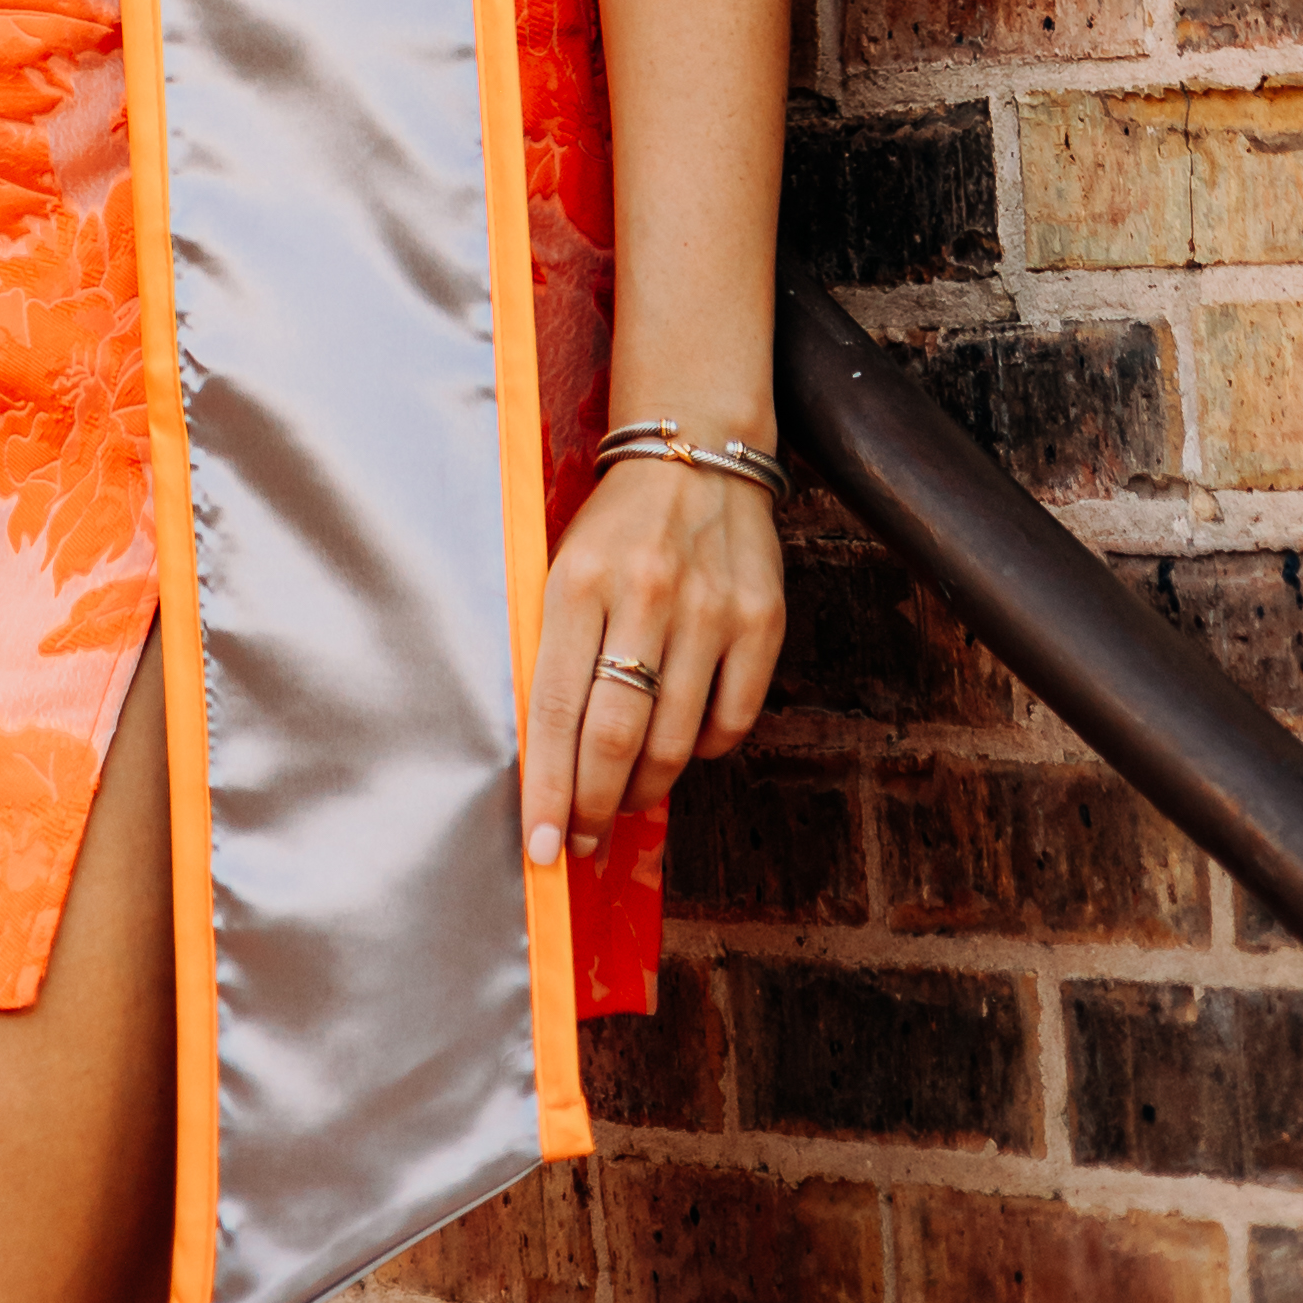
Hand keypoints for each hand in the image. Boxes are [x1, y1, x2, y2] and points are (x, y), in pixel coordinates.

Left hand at [522, 450, 784, 867]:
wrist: (696, 451)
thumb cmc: (615, 528)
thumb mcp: (563, 568)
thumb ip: (553, 652)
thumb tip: (546, 762)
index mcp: (579, 580)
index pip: (556, 709)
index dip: (548, 791)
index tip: (541, 850)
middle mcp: (647, 594)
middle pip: (616, 739)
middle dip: (593, 808)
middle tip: (581, 843)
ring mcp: (710, 609)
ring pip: (674, 744)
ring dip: (643, 791)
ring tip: (624, 799)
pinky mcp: (761, 621)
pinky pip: (730, 723)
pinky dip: (701, 752)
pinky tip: (681, 743)